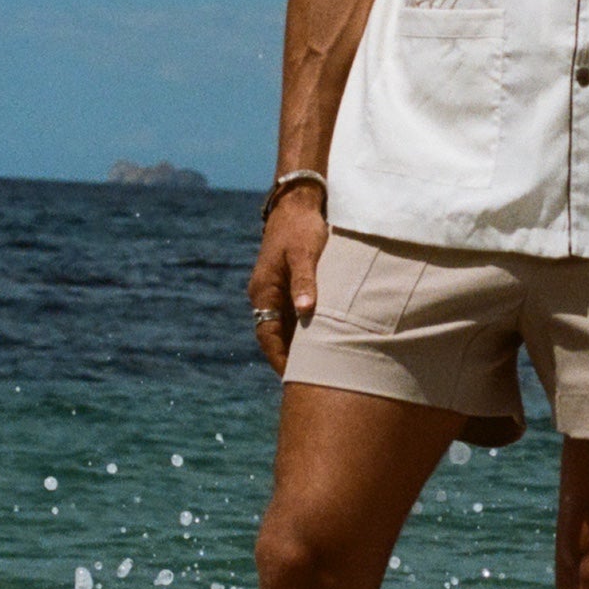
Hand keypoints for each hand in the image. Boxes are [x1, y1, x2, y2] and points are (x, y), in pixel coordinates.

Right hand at [247, 190, 327, 376]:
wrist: (298, 204)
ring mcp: (277, 291)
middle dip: (290, 360)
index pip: (267, 335)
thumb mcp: (306, 254)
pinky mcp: (290, 286)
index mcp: (264, 291)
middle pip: (275, 336)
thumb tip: (305, 311)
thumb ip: (305, 282)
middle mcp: (266, 295)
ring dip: (299, 347)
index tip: (293, 379)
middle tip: (311, 384)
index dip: (279, 358)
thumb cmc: (302, 228)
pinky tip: (324, 344)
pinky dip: (306, 332)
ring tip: (321, 371)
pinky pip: (295, 317)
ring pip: (286, 328)